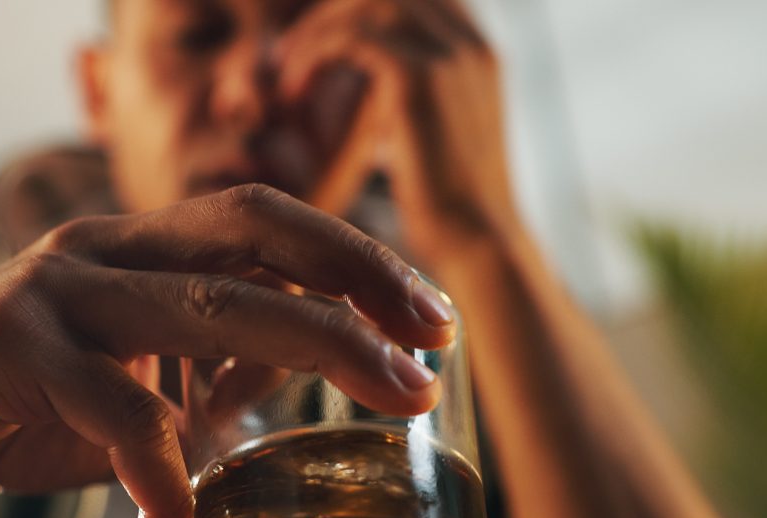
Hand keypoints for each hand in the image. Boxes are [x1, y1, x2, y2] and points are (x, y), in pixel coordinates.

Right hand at [0, 185, 454, 517]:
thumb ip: (210, 370)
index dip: (353, 255)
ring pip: (202, 305)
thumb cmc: (19, 406)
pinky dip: (165, 481)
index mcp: (137, 246)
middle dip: (360, 293)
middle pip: (253, 242)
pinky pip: (117, 412)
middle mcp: (102, 247)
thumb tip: (296, 375)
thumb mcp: (132, 385)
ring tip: (387, 407)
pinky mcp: (9, 349)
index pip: (264, 219)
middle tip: (433, 355)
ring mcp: (55, 289)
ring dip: (312, 355)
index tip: (427, 315)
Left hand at [277, 0, 519, 262]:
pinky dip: (314, 56)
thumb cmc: (449, 209)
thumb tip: (375, 102)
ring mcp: (450, 54)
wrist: (477, 243)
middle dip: (332, 15)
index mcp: (478, 51)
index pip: (412, 1)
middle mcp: (471, 41)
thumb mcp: (431, 139)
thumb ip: (408, 105)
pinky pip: (352, 36)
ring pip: (366, 4)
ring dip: (316, 32)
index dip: (358, 13)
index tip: (318, 46)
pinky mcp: (420, 78)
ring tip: (288, 78)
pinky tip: (294, 94)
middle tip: (290, 56)